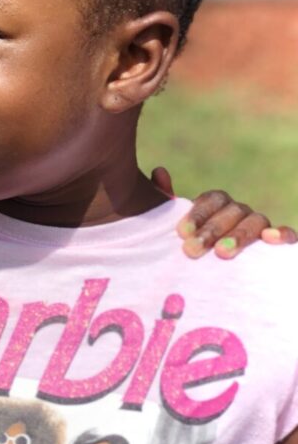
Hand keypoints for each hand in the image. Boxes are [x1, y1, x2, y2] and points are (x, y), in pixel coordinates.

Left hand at [161, 167, 296, 257]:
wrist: (218, 272)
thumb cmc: (195, 247)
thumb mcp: (181, 229)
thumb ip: (168, 204)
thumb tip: (160, 171)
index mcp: (219, 206)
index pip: (213, 199)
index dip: (197, 214)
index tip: (181, 232)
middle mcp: (241, 213)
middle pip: (232, 211)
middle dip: (211, 230)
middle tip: (192, 250)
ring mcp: (262, 226)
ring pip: (256, 221)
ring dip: (238, 236)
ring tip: (221, 253)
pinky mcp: (281, 244)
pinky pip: (289, 234)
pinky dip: (283, 234)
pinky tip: (269, 239)